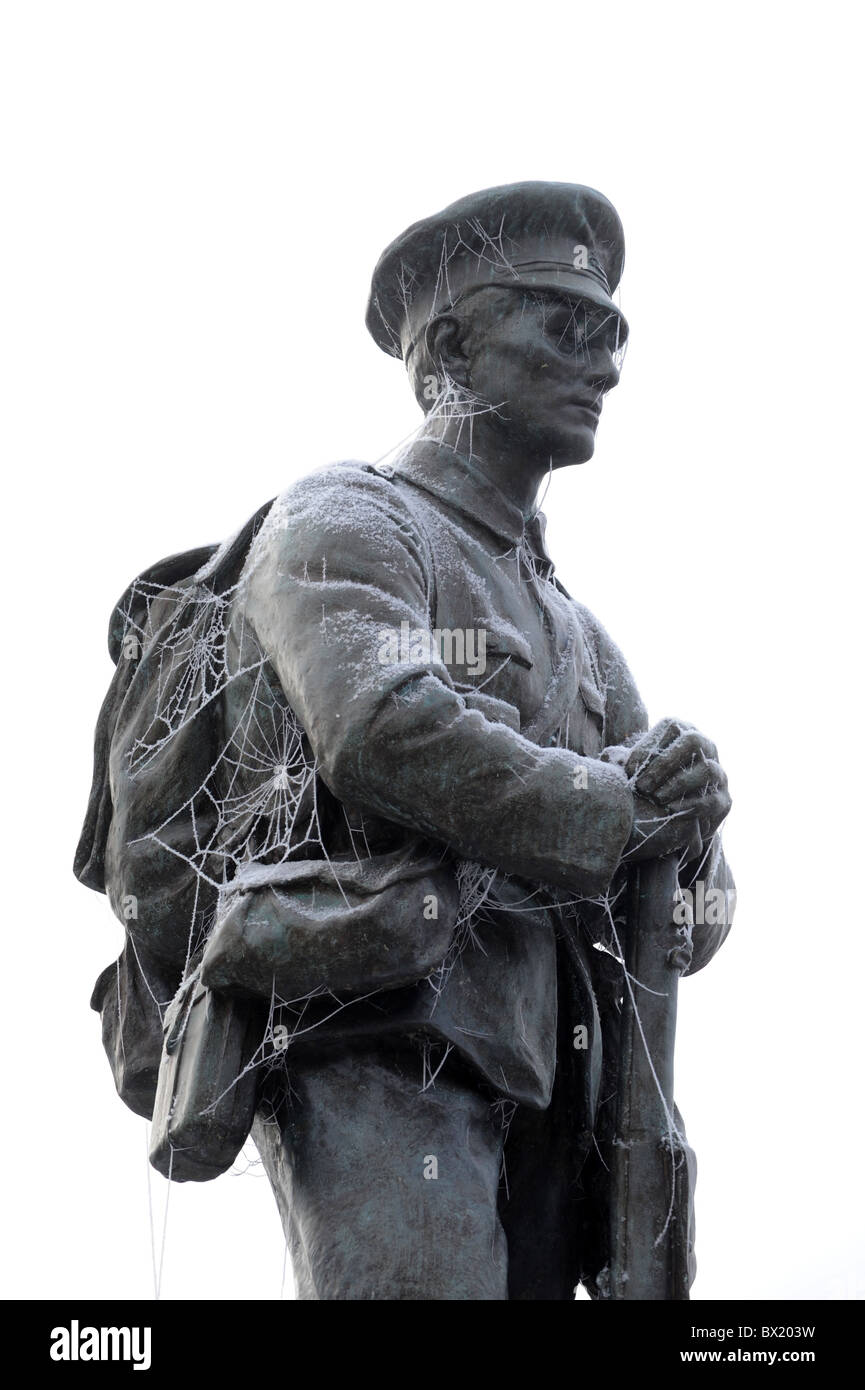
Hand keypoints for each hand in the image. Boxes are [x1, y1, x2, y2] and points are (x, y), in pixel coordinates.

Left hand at [618, 718, 731, 863]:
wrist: (676, 818)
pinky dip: (691, 805)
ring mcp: (719, 773)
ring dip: (677, 784)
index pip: (671, 726)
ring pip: (706, 769)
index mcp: (684, 733)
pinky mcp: (724, 800)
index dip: (648, 747)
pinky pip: (712, 799)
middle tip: (643, 787)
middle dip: (664, 764)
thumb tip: (607, 758)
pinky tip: (671, 811)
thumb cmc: (650, 786)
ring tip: (656, 799)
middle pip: (693, 742)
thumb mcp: (635, 769)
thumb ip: (620, 761)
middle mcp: (707, 748)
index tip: (628, 770)